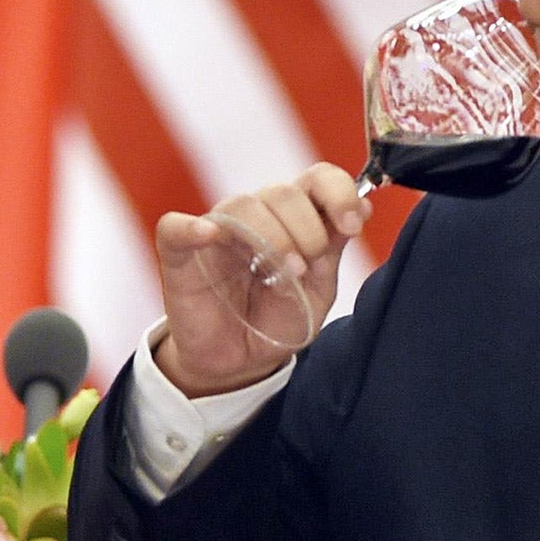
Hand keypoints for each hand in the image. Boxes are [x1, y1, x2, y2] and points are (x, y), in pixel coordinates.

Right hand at [153, 164, 368, 395]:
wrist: (238, 360)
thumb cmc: (277, 321)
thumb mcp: (317, 290)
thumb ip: (333, 249)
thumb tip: (364, 206)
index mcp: (292, 218)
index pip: (316, 179)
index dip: (338, 192)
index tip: (351, 225)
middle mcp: (255, 215)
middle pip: (282, 192)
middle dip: (306, 228)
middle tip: (306, 267)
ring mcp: (216, 231)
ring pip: (242, 205)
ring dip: (270, 235)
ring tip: (282, 272)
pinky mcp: (179, 254)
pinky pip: (175, 228)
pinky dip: (190, 227)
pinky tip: (208, 236)